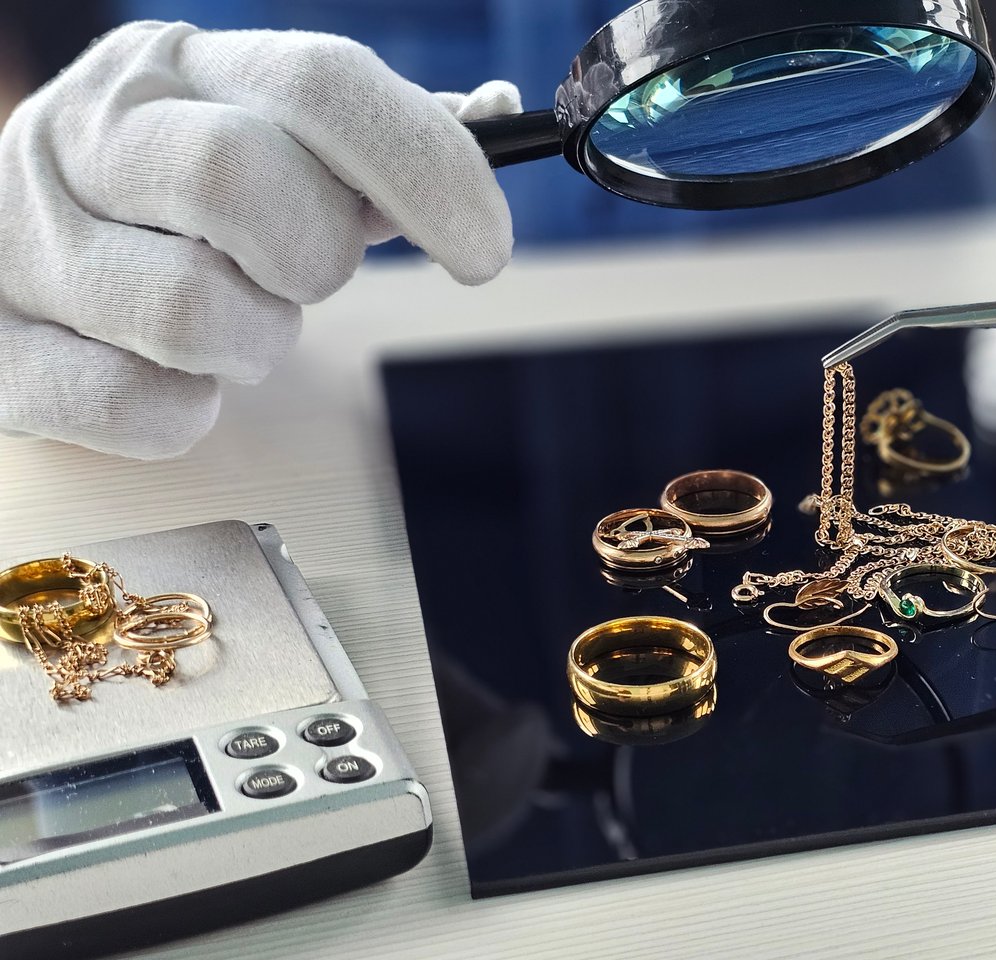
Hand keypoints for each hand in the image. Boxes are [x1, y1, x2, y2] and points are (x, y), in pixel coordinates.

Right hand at [0, 21, 518, 457]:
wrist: (8, 258)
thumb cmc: (173, 208)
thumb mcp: (268, 142)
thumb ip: (377, 140)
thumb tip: (502, 112)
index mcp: (182, 69)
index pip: (318, 83)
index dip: (424, 166)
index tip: (483, 247)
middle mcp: (88, 130)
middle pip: (240, 179)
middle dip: (312, 256)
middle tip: (299, 273)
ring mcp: (26, 237)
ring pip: (193, 310)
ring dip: (251, 342)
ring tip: (226, 318)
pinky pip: (140, 408)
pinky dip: (182, 411)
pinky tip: (164, 372)